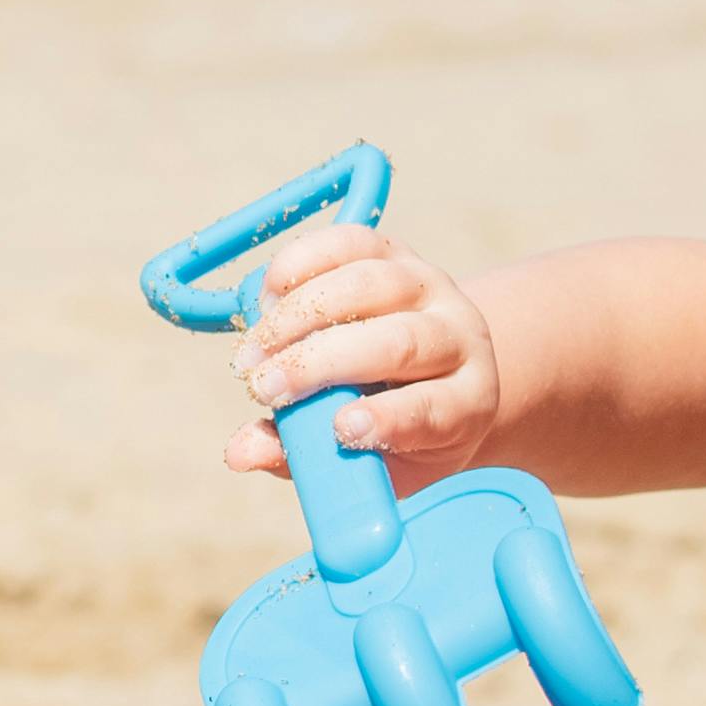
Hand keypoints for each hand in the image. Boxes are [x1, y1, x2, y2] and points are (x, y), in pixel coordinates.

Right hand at [222, 227, 507, 480]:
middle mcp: (460, 338)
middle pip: (398, 344)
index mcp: (466, 404)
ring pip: (369, 286)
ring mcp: (430, 286)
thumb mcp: (368, 463)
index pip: (436, 409)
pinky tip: (268, 299)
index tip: (341, 429)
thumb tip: (240, 452)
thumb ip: (305, 457)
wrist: (433, 368)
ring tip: (252, 352)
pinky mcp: (397, 251)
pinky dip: (302, 264)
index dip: (391, 418)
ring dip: (298, 317)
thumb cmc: (395, 430)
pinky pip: (350, 243)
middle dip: (320, 364)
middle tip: (261, 388)